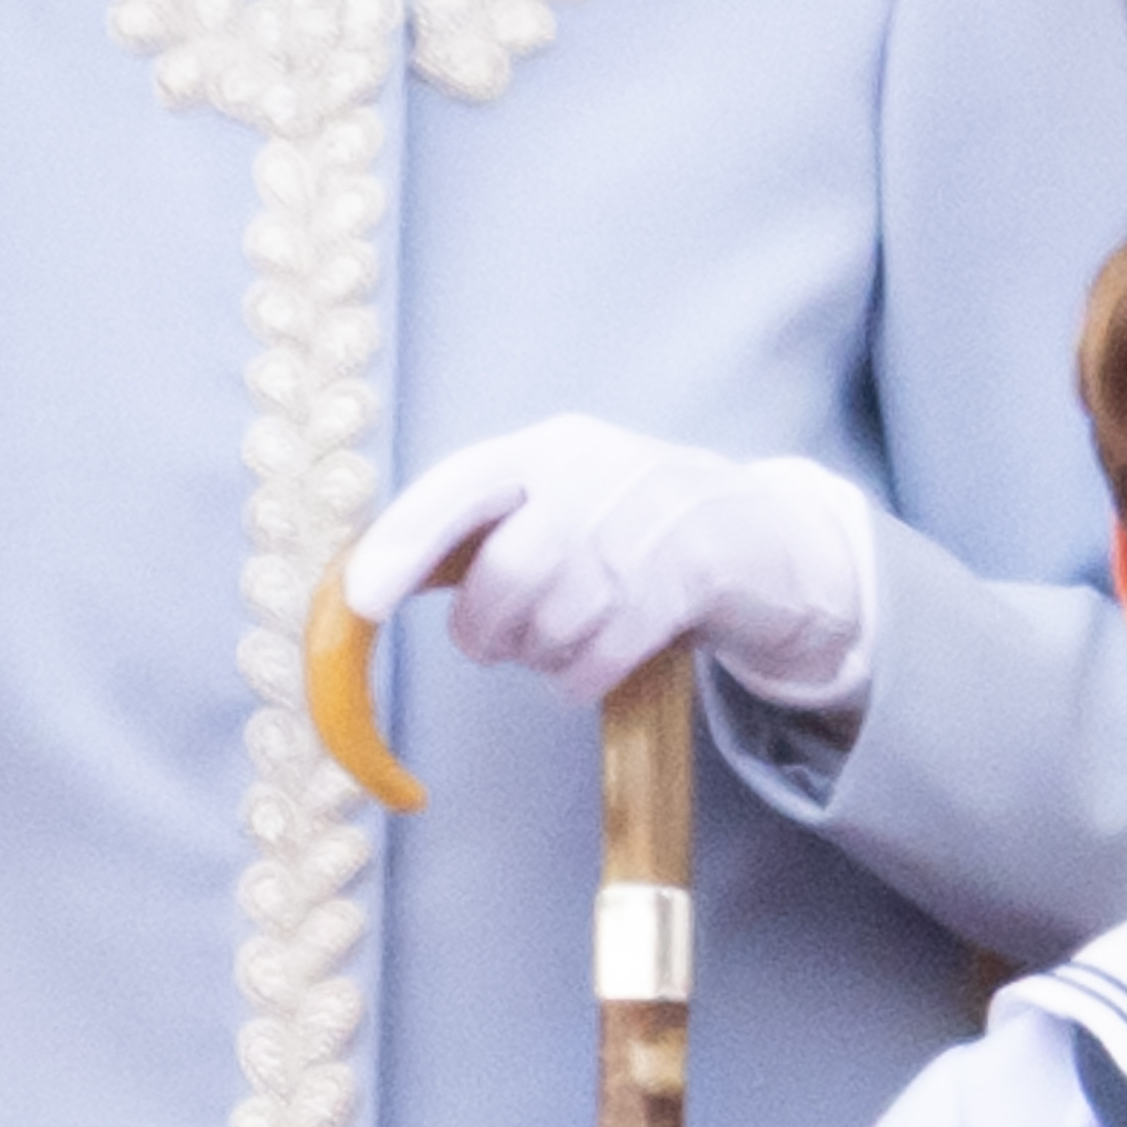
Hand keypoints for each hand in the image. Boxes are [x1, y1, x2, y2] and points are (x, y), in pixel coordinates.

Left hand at [344, 414, 874, 712]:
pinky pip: (601, 655)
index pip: (458, 487)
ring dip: (539, 655)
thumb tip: (374, 578)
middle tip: (491, 646)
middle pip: (509, 572)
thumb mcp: (561, 500)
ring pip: (554, 620)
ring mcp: (648, 525)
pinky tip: (588, 667)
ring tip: (558, 645)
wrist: (764, 535)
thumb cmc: (633, 526)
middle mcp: (594, 474)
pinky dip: (578, 678)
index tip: (362, 600)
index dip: (402, 543)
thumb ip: (485, 529)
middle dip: (487, 629)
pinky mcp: (690, 580)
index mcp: (547, 448)